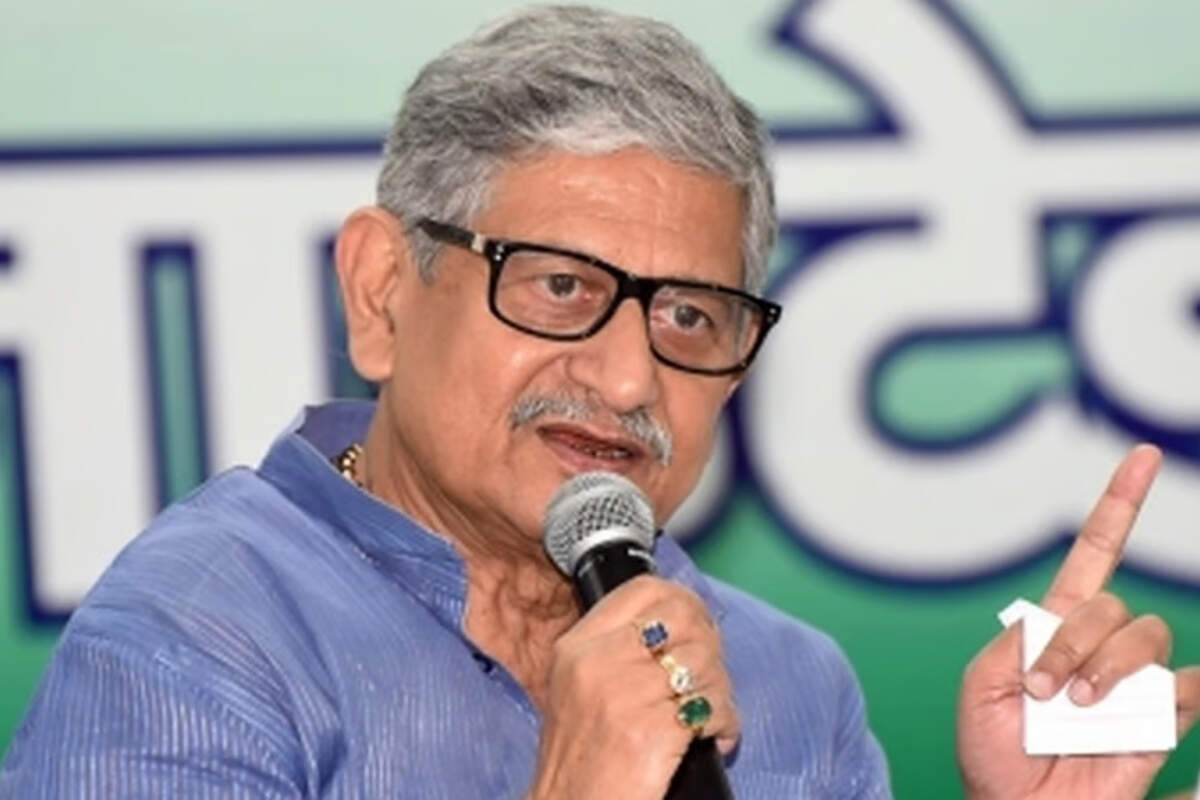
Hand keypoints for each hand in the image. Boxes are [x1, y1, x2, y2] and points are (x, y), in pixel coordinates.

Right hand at [525, 575, 736, 799]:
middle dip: (710, 646)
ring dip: (720, 691)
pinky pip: (712, 707)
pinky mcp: (652, 731)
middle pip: (683, 619)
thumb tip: (681, 627)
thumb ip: (619, 652)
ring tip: (711, 715)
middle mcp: (597, 663)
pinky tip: (716, 738)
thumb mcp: (578, 690)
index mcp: (577, 647)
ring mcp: (624, 695)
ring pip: (704, 662)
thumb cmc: (581, 763)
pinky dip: (726, 723)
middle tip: (711, 678)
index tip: (700, 628)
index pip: (644, 591)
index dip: (685, 603)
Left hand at [957, 444, 1199, 799]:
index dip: (1119, 503)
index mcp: (1055, 626)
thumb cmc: (993, 752)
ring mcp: (1132, 682)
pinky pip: (1188, 690)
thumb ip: (1018, 639)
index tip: (1141, 456)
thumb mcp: (981, 685)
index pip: (1095, 553)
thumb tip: (1061, 619)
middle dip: (1074, 643)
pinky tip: (1146, 710)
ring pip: (1147, 640)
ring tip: (1078, 711)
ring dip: (1107, 670)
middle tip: (1043, 690)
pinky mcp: (1161, 722)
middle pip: (1112, 607)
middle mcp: (1099, 646)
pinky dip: (1174, 694)